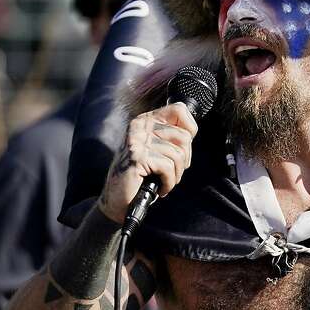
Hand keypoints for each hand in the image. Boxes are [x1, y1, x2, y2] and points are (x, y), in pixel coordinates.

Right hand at [98, 102, 196, 222]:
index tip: (181, 148)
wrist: (118, 199)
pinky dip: (169, 182)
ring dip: (175, 174)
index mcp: (146, 121)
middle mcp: (140, 126)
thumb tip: (191, 130)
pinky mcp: (137, 157)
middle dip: (184, 160)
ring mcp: (137, 141)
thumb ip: (171, 137)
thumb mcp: (157, 150)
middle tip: (170, 171)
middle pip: (184, 137)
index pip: (179, 110)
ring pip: (178, 155)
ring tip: (163, 180)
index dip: (189, 130)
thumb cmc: (142, 175)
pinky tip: (159, 187)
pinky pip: (168, 168)